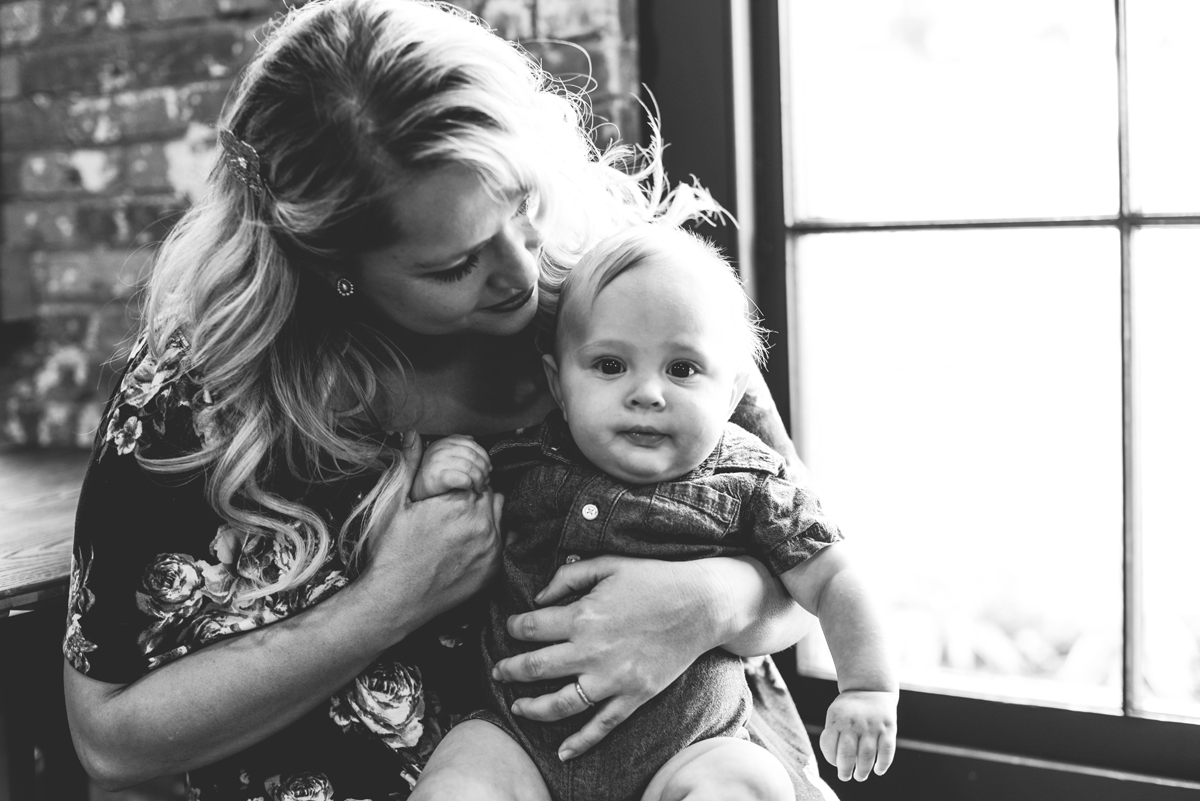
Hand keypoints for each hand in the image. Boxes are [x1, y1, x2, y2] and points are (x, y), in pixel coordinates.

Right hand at [360, 431, 503, 630]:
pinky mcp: (494, 570)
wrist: (394, 601)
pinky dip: (489, 541)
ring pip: (499, 516)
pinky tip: (464, 548)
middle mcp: (481, 524)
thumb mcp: (394, 505)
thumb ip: (408, 465)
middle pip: (490, 493)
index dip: (463, 480)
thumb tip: (410, 433)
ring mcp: (491, 549)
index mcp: (458, 502)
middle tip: (450, 511)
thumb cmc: (390, 553)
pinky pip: (502, 542)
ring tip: (457, 529)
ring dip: (485, 516)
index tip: (450, 489)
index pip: (477, 474)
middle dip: (474, 495)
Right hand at [409, 434, 491, 500]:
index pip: (471, 444)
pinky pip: (462, 478)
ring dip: (479, 479)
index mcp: (443, 442)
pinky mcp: (437, 477)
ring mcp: (437, 462)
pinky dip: (470, 484)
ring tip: (479, 487)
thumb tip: (472, 440)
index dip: (484, 456)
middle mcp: (439, 449)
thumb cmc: (433, 479)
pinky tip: (470, 489)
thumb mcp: (443, 457)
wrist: (416, 494)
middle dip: (484, 469)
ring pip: (470, 467)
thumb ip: (457, 447)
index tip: (489, 467)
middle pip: (473, 455)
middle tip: (486, 481)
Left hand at [491, 556, 725, 759]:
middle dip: (509, 671)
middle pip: (535, 668)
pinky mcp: (634, 696)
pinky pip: (602, 726)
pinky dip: (580, 742)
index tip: (510, 628)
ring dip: (531, 708)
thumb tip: (538, 597)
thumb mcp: (608, 563)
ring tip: (516, 707)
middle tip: (497, 671)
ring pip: (560, 703)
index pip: (530, 628)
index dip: (513, 628)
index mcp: (583, 615)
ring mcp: (613, 678)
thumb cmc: (654, 578)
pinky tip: (562, 751)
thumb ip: (569, 576)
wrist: (702, 603)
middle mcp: (592, 651)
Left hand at [818, 689, 897, 781]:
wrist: (870, 688)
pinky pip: (887, 750)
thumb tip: (836, 762)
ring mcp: (872, 725)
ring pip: (867, 755)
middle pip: (847, 753)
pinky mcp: (888, 728)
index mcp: (837, 718)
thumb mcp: (835, 714)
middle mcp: (854, 722)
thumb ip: (833, 734)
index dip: (830, 758)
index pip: (829, 745)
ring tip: (860, 776)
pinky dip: (883, 764)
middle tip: (845, 777)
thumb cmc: (849, 708)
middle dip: (845, 770)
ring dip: (863, 770)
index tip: (834, 763)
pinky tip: (878, 771)